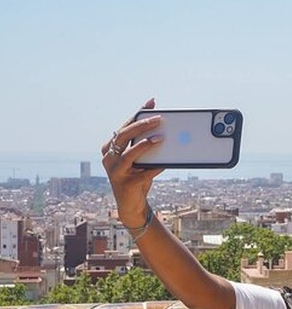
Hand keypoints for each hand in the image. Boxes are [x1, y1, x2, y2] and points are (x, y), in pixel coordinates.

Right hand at [101, 98, 165, 226]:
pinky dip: (156, 167)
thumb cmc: (137, 177)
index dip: (138, 114)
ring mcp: (115, 172)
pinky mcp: (126, 184)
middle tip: (159, 119)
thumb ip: (145, 146)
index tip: (151, 103)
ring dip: (145, 145)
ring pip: (129, 154)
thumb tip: (163, 130)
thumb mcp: (140, 160)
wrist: (132, 205)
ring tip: (160, 138)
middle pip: (123, 136)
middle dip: (141, 125)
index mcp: (110, 148)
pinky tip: (166, 162)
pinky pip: (144, 173)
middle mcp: (109, 158)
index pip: (125, 126)